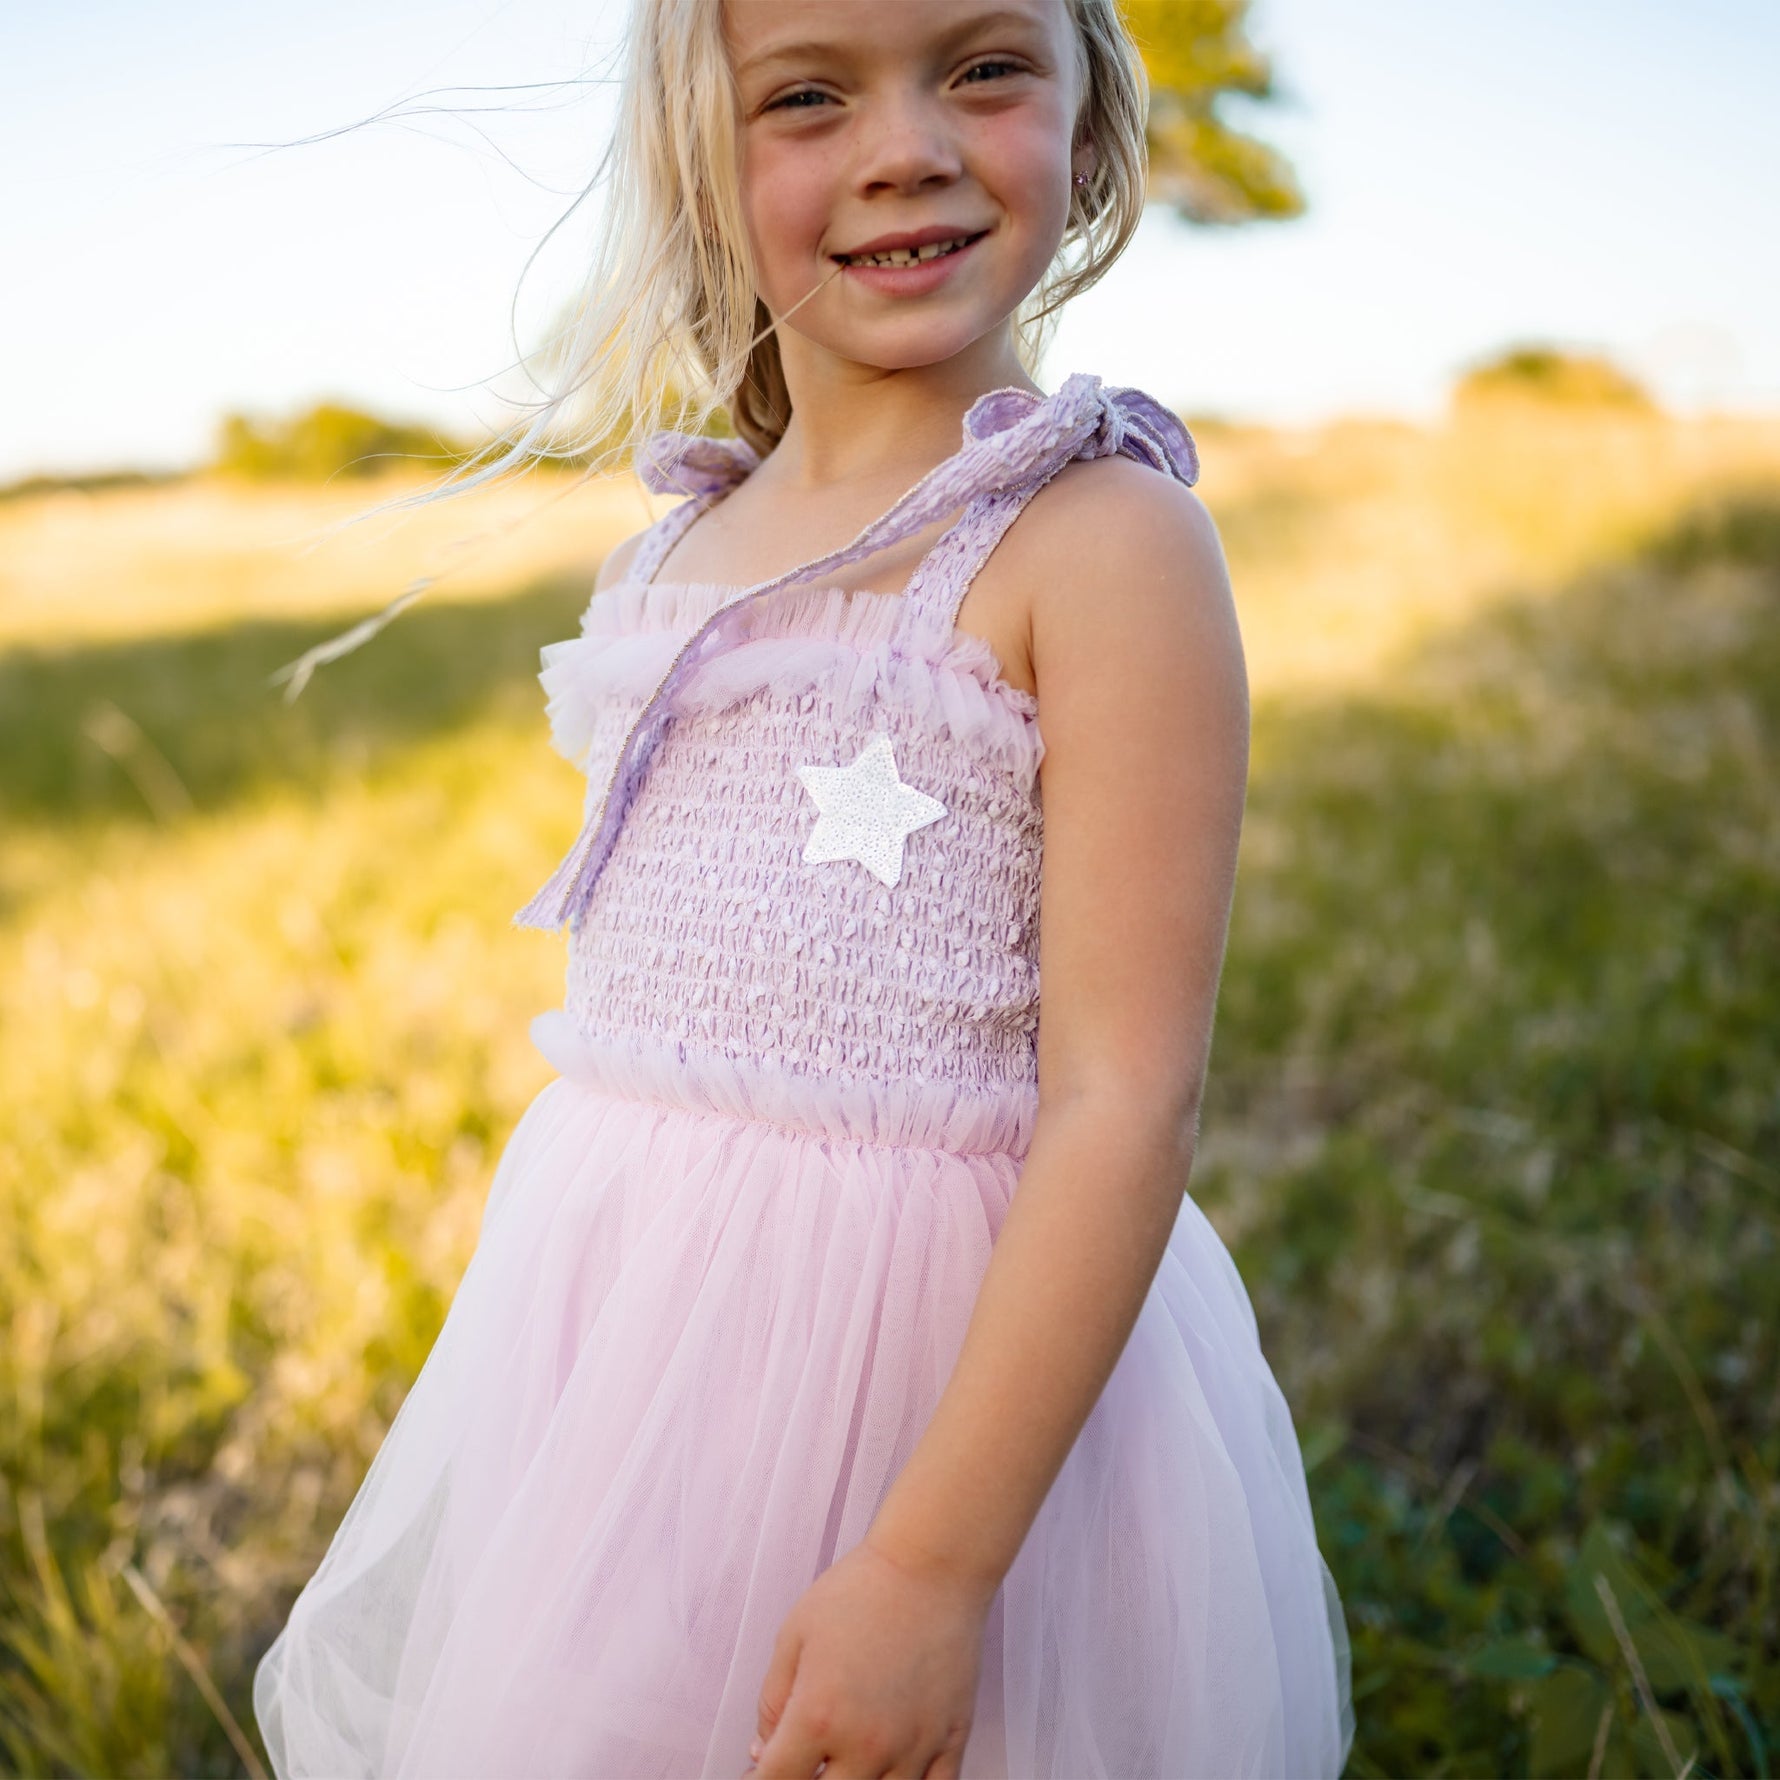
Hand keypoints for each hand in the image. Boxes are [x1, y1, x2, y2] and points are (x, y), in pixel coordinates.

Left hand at [746, 1534, 994, 1778]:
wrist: (930, 1564)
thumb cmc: (862, 1590)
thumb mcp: (794, 1635)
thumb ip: (772, 1701)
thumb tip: (763, 1752)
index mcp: (818, 1717)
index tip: (761, 1770)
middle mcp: (866, 1744)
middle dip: (807, 1779)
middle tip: (807, 1756)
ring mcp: (912, 1748)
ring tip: (846, 1757)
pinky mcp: (949, 1741)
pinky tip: (890, 1772)